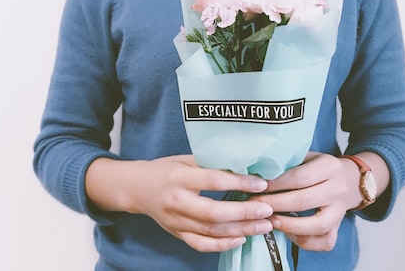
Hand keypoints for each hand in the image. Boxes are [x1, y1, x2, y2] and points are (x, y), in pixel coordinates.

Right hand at [85, 155, 273, 251]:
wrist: (137, 188)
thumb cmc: (166, 169)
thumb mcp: (185, 158)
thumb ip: (211, 162)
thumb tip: (246, 165)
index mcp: (179, 177)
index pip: (212, 180)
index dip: (238, 183)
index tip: (261, 183)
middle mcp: (176, 201)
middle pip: (213, 212)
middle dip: (243, 213)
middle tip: (267, 210)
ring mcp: (176, 221)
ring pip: (211, 231)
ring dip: (241, 230)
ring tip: (264, 225)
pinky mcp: (177, 234)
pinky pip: (201, 245)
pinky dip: (222, 245)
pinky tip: (242, 239)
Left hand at [250, 152, 363, 250]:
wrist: (350, 180)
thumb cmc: (319, 168)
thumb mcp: (307, 157)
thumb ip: (288, 164)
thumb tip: (257, 176)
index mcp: (329, 166)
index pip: (300, 177)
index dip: (276, 184)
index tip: (257, 188)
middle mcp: (337, 189)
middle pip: (304, 201)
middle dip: (275, 205)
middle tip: (254, 206)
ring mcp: (340, 211)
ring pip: (318, 225)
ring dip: (289, 226)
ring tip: (269, 221)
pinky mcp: (339, 228)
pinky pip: (325, 242)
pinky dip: (305, 242)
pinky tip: (288, 233)